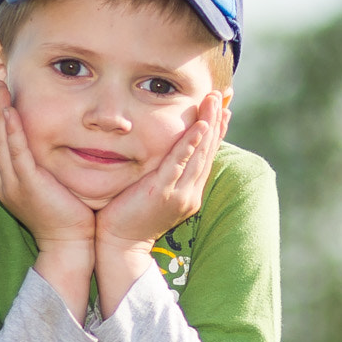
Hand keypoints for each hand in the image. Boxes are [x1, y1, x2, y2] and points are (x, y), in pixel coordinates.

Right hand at [0, 77, 95, 319]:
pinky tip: (8, 109)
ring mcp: (12, 181)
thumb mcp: (56, 182)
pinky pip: (15, 151)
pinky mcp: (25, 185)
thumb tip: (61, 138)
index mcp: (12, 175)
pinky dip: (10, 128)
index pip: (2, 132)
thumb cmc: (71, 215)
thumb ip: (50, 161)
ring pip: (1, 136)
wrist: (70, 246)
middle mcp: (6, 176)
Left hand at [93, 91, 226, 312]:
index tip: (222, 108)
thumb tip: (163, 153)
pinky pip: (180, 164)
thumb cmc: (129, 217)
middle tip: (221, 95)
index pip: (206, 156)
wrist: (120, 246)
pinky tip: (199, 127)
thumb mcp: (152, 191)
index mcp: (190, 191)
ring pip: (199, 154)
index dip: (215, 131)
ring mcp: (180, 193)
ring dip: (208, 125)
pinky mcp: (164, 193)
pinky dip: (191, 144)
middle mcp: (190, 192)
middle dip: (215, 121)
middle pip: (208, 151)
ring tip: (214, 102)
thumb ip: (162, 173)